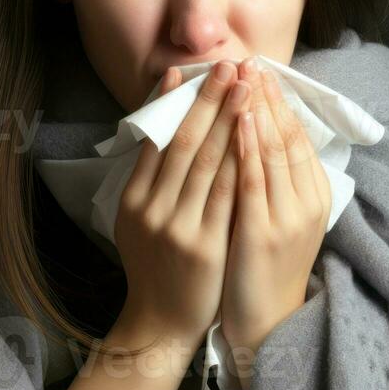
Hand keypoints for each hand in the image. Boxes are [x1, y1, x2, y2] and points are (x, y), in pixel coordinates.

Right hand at [114, 60, 250, 348]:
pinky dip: (241, 160)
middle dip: (208, 100)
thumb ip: (149, 181)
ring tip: (246, 87)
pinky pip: (228, 194)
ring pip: (207, 162)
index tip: (188, 70)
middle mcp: (151, 210)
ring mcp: (178, 228)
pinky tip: (255, 134)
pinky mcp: (206, 245)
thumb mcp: (136, 222)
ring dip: (229, 119)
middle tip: (228, 65)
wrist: (161, 324)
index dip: (173, 103)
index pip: (156, 140)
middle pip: (183, 143)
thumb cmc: (154, 267)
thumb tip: (164, 129)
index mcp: (133, 200)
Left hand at [220, 59, 331, 389]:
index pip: (298, 137)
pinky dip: (248, 148)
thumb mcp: (278, 217)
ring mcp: (288, 218)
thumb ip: (274, 180)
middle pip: (288, 137)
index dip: (279, 101)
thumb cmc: (262, 267)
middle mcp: (308, 202)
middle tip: (250, 60)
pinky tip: (240, 121)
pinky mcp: (264, 234)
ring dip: (257, 110)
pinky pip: (255, 182)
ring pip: (274, 152)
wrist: (263, 324)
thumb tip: (256, 134)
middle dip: (267, 96)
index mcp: (314, 195)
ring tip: (243, 76)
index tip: (259, 70)